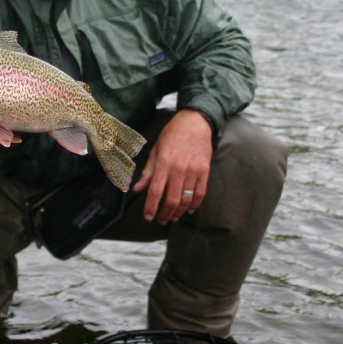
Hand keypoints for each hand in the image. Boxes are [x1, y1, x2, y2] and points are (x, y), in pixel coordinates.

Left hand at [132, 109, 213, 224]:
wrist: (196, 123)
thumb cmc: (172, 135)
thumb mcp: (155, 150)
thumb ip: (147, 171)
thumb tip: (137, 189)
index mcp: (164, 163)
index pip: (156, 191)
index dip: (151, 207)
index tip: (148, 217)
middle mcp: (179, 169)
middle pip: (172, 200)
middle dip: (165, 214)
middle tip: (161, 220)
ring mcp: (193, 171)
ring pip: (186, 200)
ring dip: (179, 212)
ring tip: (173, 217)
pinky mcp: (205, 171)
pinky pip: (200, 193)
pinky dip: (195, 205)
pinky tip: (189, 210)